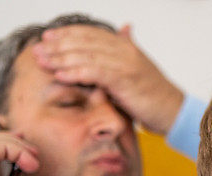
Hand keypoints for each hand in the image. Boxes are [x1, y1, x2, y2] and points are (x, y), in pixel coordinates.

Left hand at [32, 24, 183, 134]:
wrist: (173, 112)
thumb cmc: (154, 95)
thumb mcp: (138, 68)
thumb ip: (126, 49)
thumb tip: (126, 28)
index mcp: (126, 46)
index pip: (91, 34)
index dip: (68, 34)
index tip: (48, 38)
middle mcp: (125, 50)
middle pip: (85, 42)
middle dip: (58, 45)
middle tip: (38, 49)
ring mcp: (125, 64)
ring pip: (86, 55)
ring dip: (61, 58)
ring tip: (43, 61)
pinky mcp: (125, 79)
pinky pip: (95, 73)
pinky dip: (76, 72)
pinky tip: (60, 74)